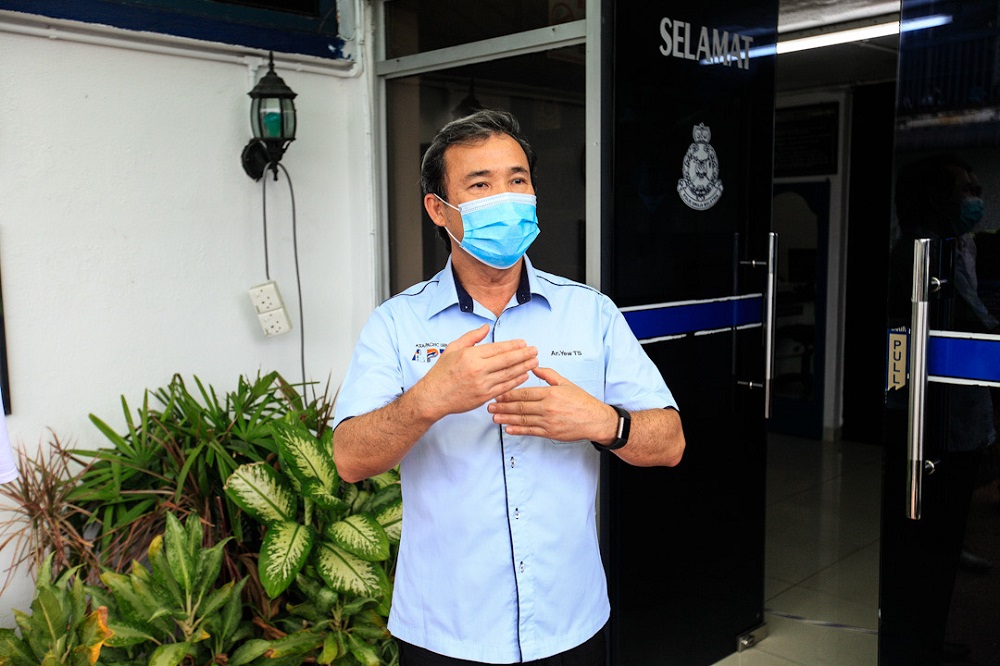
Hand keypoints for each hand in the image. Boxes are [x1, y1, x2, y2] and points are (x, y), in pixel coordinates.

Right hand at [414, 324, 538, 419]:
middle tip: (535, 351)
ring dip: (524, 367)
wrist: (433, 397)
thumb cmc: (441, 372)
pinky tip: (524, 375)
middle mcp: (478, 369)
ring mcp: (482, 384)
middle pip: (507, 360)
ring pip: (509, 374)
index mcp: (471, 355)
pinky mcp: (484, 397)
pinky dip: (516, 381)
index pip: (498, 348)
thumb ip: (471, 337)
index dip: (513, 345)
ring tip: (535, 362)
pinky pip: (505, 388)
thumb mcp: (453, 348)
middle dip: (524, 355)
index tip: (524, 343)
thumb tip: (486, 327)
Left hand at [488, 366, 613, 442]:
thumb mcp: (566, 383)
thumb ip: (549, 374)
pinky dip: (518, 430)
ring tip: (494, 417)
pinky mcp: (550, 433)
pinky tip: (508, 429)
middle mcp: (547, 408)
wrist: (595, 420)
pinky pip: (531, 431)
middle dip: (503, 406)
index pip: (525, 393)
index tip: (497, 393)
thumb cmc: (581, 401)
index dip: (509, 394)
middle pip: (520, 406)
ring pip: (523, 420)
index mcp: (550, 393)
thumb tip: (534, 367)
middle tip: (490, 406)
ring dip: (506, 419)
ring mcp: (548, 421)